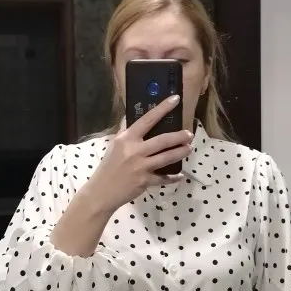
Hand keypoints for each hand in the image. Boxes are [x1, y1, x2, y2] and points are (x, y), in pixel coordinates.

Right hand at [83, 95, 192, 213]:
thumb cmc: (108, 167)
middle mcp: (134, 150)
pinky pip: (163, 178)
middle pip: (162, 140)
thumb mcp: (115, 146)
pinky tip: (180, 175)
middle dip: (179, 137)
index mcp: (127, 138)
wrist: (101, 191)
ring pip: (166, 158)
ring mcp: (140, 166)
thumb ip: (128, 134)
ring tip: (189, 149)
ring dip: (180, 152)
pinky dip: (173, 177)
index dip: (163, 108)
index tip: (175, 99)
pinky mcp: (145, 181)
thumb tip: (136, 120)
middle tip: (190, 134)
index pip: (147, 120)